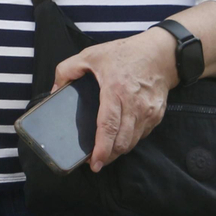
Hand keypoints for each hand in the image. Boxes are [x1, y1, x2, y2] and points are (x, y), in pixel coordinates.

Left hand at [51, 28, 176, 171]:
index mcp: (116, 90)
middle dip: (107, 156)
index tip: (94, 162)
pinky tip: (119, 139)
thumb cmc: (126, 53)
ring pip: (132, 141)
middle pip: (121, 141)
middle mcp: (135, 104)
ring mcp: (148, 111)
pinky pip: (141, 135)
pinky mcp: (157, 115)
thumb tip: (54, 90)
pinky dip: (129, 140)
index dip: (101, 148)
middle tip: (94, 162)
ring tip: (104, 153)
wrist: (161, 52)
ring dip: (118, 150)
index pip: (108, 126)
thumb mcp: (90, 55)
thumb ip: (67, 70)